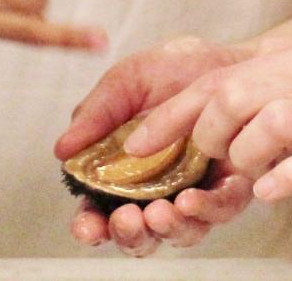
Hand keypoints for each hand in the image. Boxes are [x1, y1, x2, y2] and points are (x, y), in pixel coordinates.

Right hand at [57, 36, 258, 253]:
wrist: (230, 57)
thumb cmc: (176, 68)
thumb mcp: (127, 81)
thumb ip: (96, 114)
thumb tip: (62, 150)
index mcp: (123, 170)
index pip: (100, 210)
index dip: (90, 225)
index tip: (85, 225)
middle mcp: (158, 189)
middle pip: (138, 233)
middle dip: (129, 234)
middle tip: (126, 218)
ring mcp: (194, 192)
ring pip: (179, 232)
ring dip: (167, 228)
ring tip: (160, 211)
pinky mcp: (229, 188)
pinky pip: (220, 210)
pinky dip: (206, 209)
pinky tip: (192, 198)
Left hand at [138, 35, 291, 217]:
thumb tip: (238, 116)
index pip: (224, 73)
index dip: (173, 109)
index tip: (138, 141)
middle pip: (229, 91)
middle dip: (187, 136)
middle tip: (176, 171)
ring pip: (259, 117)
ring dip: (234, 158)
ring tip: (238, 183)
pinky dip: (276, 179)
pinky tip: (273, 192)